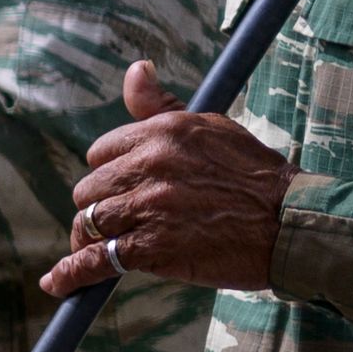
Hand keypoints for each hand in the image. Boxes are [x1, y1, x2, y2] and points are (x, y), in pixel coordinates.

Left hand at [42, 60, 289, 298]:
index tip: (124, 187)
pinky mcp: (152, 247)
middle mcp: (151, 165)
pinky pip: (96, 259)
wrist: (293, 223)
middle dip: (101, 205)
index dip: (110, 172)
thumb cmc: (255, 176)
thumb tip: (135, 69)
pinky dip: (73, 273)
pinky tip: (60, 282)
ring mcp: (149, 207)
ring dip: (91, 236)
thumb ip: (162, 106)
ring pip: (89, 220)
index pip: (102, 151)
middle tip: (122, 219)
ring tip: (99, 247)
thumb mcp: (212, 127)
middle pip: (90, 188)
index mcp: (163, 133)